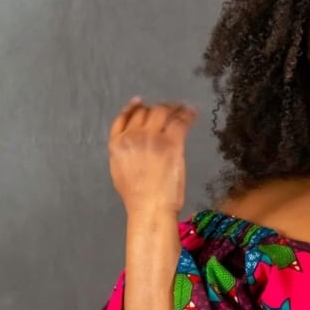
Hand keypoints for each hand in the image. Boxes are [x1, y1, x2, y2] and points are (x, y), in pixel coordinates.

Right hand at [108, 96, 197, 216]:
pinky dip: (187, 114)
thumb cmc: (136, 197)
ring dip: (173, 108)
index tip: (140, 102)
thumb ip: (124, 153)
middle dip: (156, 108)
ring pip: (162, 112)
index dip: (132, 108)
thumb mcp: (120, 172)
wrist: (149, 207)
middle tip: (168, 108)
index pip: (123, 118)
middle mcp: (133, 136)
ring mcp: (152, 137)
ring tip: (182, 108)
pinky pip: (180, 121)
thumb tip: (132, 146)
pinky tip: (192, 113)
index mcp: (117, 144)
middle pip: (145, 112)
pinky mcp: (172, 142)